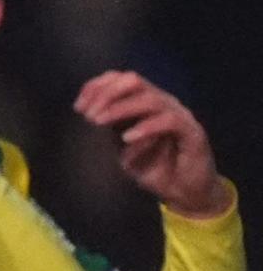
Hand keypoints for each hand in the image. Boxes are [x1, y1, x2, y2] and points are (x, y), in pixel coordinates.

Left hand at [78, 71, 225, 218]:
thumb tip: (82, 118)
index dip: (97, 87)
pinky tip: (127, 138)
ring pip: (150, 98)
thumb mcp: (119, 149)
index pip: (119, 80)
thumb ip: (106, 131)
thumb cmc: (151, 167)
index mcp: (142, 103)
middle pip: (133, 81)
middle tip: (88, 115)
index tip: (77, 107)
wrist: (183, 191)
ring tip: (98, 122)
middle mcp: (161, 103)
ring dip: (120, 108)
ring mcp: (177, 115)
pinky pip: (170, 120)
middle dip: (106, 94)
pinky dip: (146, 127)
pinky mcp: (192, 132)